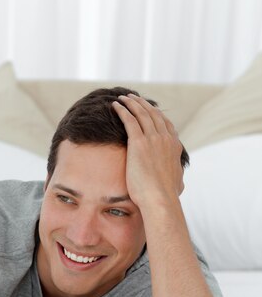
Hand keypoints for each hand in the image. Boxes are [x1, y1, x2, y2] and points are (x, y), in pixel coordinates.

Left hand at [112, 94, 183, 208]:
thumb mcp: (178, 184)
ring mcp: (153, 139)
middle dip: (143, 104)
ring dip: (132, 103)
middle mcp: (166, 139)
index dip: (156, 114)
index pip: (166, 124)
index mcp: (175, 146)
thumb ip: (178, 178)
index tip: (148, 109)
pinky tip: (115, 105)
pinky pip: (130, 120)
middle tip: (133, 97)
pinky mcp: (139, 142)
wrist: (160, 199)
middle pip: (154, 114)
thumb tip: (180, 183)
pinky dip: (122, 110)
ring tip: (123, 97)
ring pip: (142, 113)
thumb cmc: (166, 196)